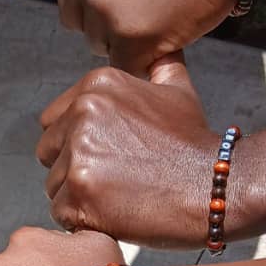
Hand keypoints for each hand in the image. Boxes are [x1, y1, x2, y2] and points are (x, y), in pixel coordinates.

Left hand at [37, 54, 218, 246]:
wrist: (217, 188)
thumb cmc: (195, 144)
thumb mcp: (177, 90)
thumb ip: (155, 65)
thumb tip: (150, 45)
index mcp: (96, 86)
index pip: (52, 121)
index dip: (74, 143)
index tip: (107, 155)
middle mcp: (81, 114)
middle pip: (48, 152)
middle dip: (72, 168)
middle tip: (112, 179)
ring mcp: (79, 154)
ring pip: (53, 184)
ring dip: (77, 196)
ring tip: (118, 197)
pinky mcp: (80, 192)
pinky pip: (60, 211)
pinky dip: (81, 220)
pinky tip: (113, 214)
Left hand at [52, 0, 245, 73]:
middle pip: (76, 17)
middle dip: (103, 16)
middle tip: (142, 3)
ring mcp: (102, 7)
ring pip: (97, 42)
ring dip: (123, 37)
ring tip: (157, 13)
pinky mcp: (130, 37)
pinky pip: (124, 63)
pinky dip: (144, 58)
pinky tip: (163, 40)